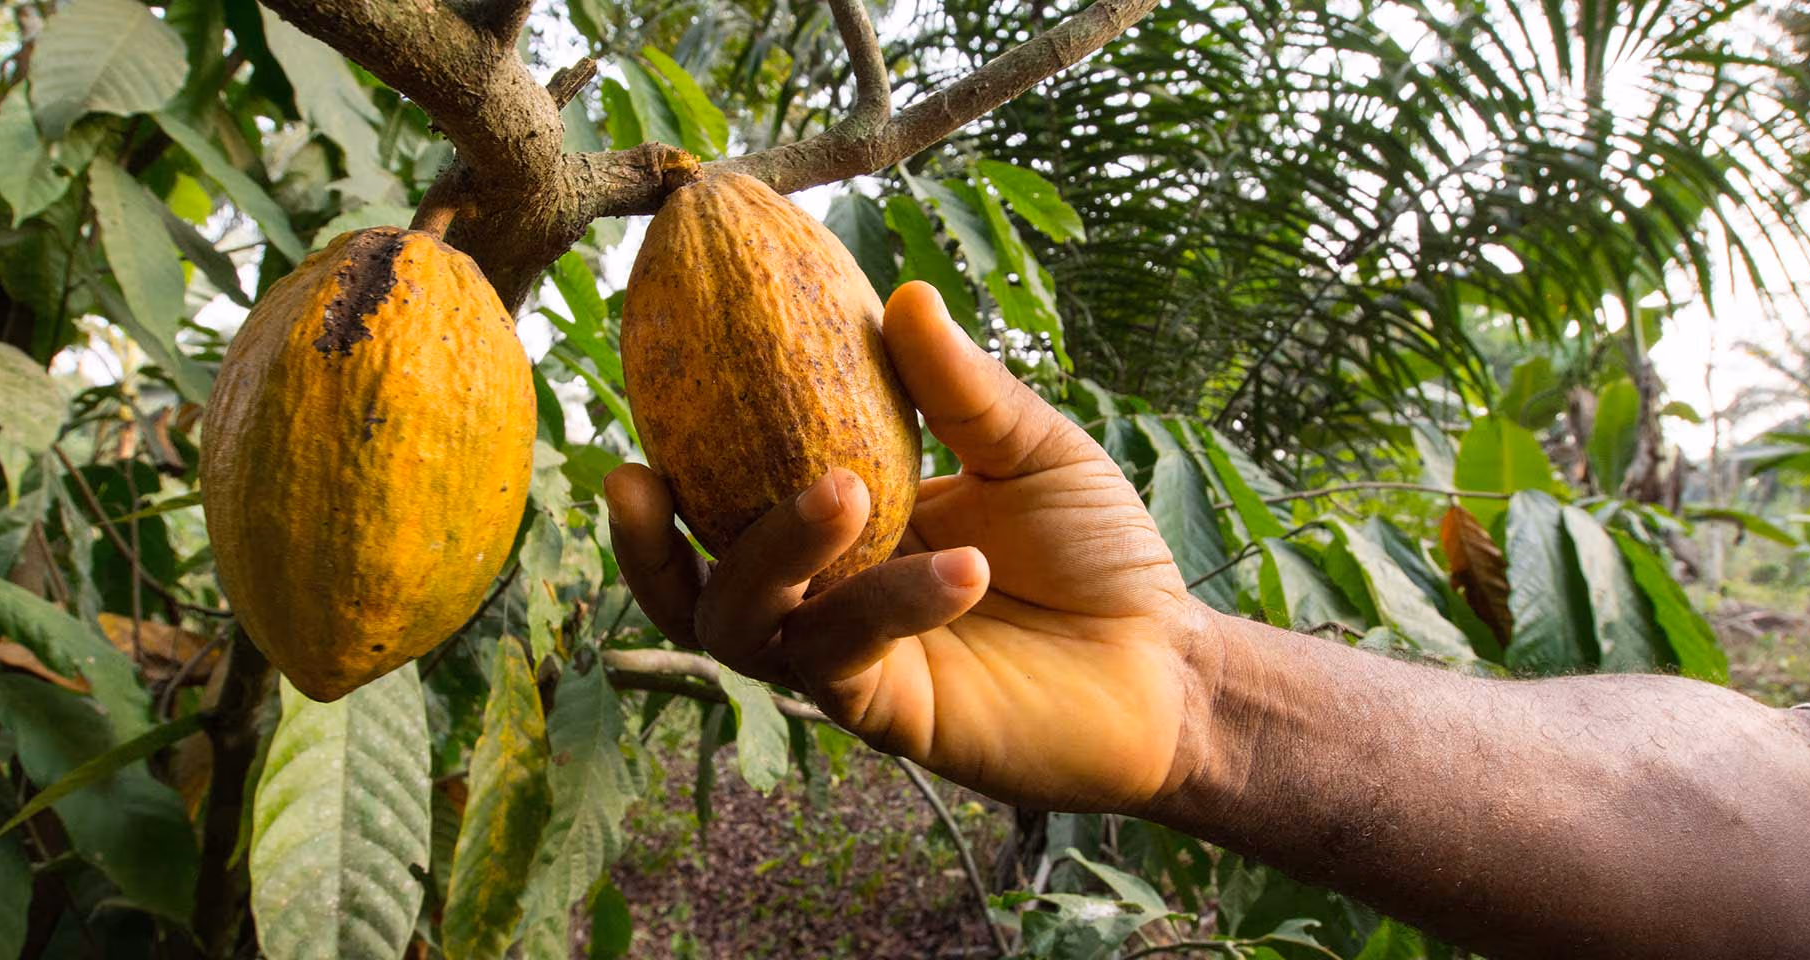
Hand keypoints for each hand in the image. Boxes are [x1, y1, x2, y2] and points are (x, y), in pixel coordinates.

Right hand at [606, 282, 1221, 812]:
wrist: (1168, 665)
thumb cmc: (1098, 555)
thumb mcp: (1030, 451)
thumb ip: (962, 388)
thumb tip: (903, 294)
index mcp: (844, 531)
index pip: (728, 499)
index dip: (672, 457)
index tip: (641, 385)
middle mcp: (826, 598)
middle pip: (696, 583)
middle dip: (650, 543)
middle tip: (642, 474)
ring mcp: (849, 660)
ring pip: (747, 627)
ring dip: (774, 553)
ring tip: (841, 489)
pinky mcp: (890, 713)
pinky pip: (849, 655)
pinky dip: (893, 603)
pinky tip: (965, 568)